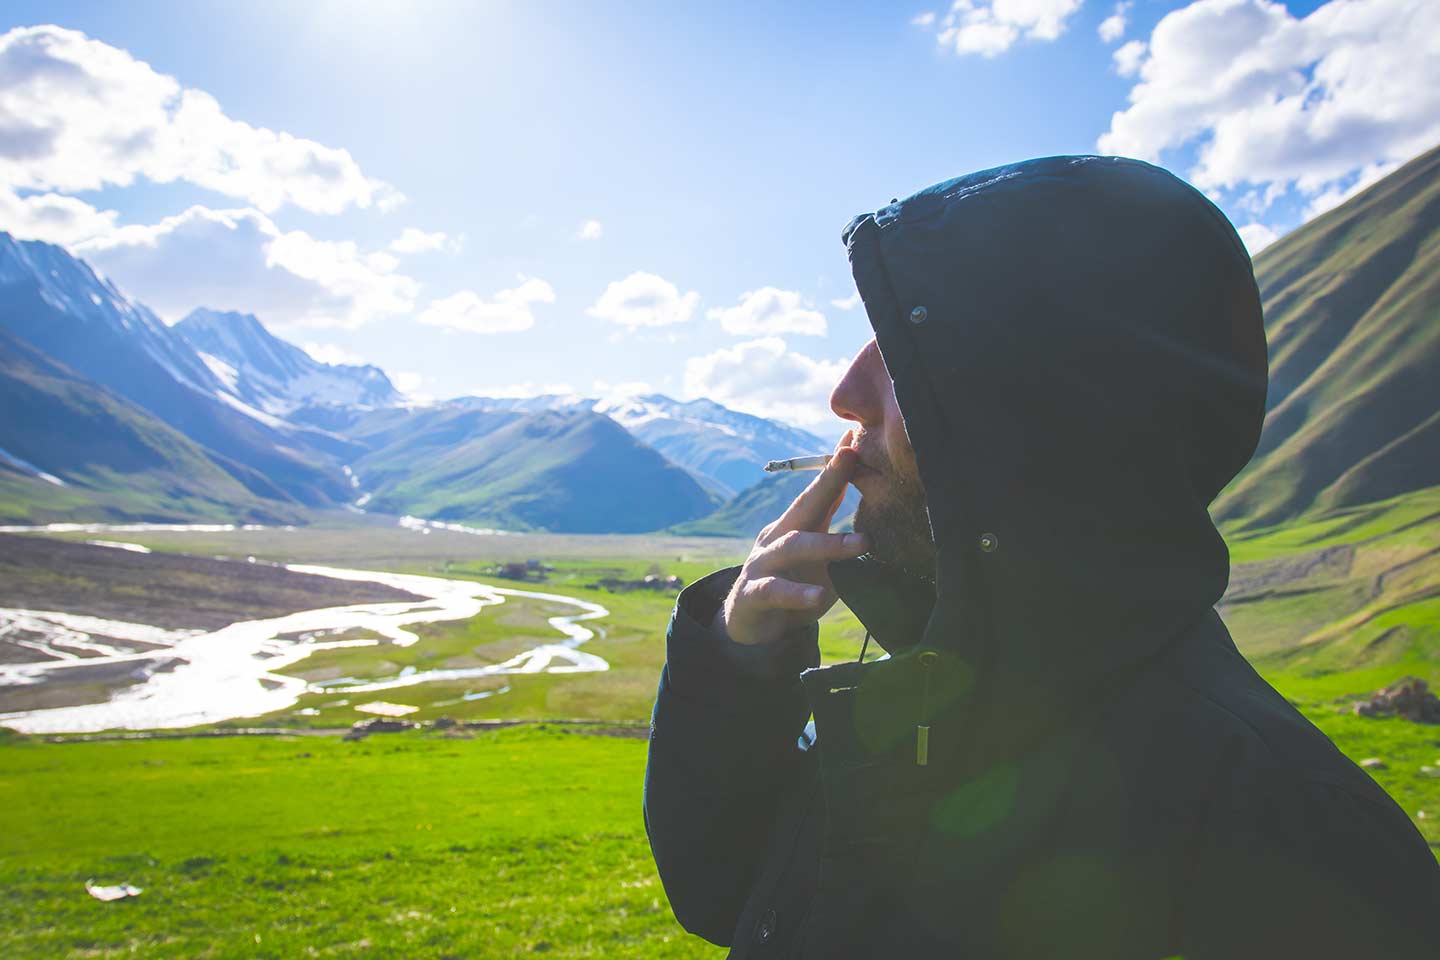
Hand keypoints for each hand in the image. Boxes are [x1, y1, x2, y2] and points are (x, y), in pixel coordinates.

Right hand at [718, 432, 868, 645]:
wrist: (750, 630)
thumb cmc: (793, 588)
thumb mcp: (819, 564)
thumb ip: (840, 542)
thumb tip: (881, 520)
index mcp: (795, 528)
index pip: (818, 493)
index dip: (836, 467)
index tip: (855, 440)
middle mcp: (776, 538)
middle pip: (803, 505)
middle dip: (828, 480)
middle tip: (853, 459)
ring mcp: (761, 564)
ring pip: (793, 546)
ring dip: (829, 543)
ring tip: (863, 543)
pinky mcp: (752, 595)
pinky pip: (774, 591)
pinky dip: (796, 593)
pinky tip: (817, 598)